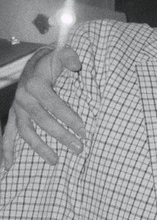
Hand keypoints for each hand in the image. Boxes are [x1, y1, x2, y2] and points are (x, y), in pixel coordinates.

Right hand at [3, 46, 85, 167]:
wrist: (36, 61)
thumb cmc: (53, 60)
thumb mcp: (61, 54)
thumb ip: (69, 57)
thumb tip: (77, 66)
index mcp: (35, 84)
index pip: (54, 105)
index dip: (69, 118)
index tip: (85, 130)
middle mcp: (23, 98)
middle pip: (42, 121)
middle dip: (61, 136)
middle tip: (79, 148)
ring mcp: (16, 108)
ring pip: (26, 132)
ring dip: (39, 148)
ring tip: (55, 162)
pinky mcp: (13, 115)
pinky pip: (8, 134)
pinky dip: (7, 149)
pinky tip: (8, 165)